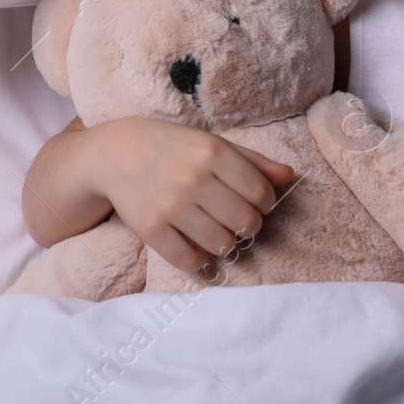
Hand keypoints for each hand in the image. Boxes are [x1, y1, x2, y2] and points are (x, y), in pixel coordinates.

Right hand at [89, 116, 295, 272]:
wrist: (114, 153)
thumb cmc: (171, 147)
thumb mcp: (211, 143)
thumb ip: (252, 161)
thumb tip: (290, 176)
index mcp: (212, 152)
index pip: (260, 193)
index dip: (265, 204)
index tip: (255, 203)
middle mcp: (192, 178)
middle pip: (245, 221)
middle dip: (248, 226)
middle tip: (238, 222)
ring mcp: (170, 205)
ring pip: (222, 244)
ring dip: (226, 243)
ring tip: (217, 232)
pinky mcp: (150, 228)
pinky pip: (189, 259)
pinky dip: (200, 260)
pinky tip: (198, 247)